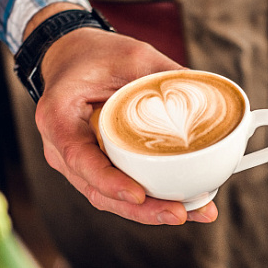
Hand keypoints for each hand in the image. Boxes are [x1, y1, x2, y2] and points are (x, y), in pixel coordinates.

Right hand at [33, 24, 217, 224]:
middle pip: (97, 190)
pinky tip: (184, 204)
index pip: (80, 159)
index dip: (109, 182)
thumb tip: (210, 96)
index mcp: (58, 118)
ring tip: (192, 211)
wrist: (73, 58)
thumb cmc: (96, 55)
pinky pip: (117, 191)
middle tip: (180, 212)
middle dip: (140, 210)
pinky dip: (148, 201)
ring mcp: (75, 164)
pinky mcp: (94, 168)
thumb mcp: (132, 55)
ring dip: (149, 211)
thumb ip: (166, 75)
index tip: (138, 195)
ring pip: (108, 198)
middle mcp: (60, 148)